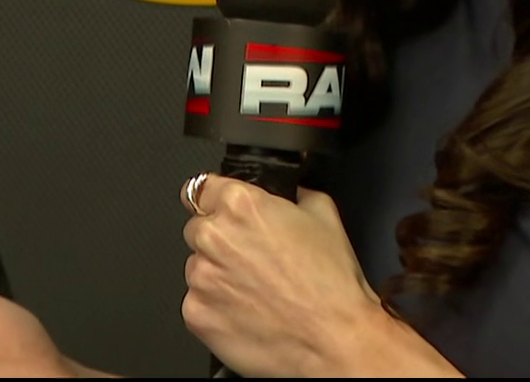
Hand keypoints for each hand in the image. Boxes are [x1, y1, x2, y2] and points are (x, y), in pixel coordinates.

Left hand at [181, 177, 397, 376]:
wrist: (333, 341)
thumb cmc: (332, 285)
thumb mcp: (324, 216)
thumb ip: (294, 194)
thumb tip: (289, 190)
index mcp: (239, 204)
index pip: (203, 189)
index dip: (218, 203)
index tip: (225, 216)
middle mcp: (213, 236)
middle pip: (198, 229)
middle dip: (220, 241)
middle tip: (252, 261)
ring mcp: (200, 277)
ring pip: (197, 267)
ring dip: (217, 275)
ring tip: (256, 291)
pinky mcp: (195, 313)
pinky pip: (196, 302)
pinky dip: (215, 307)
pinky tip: (247, 312)